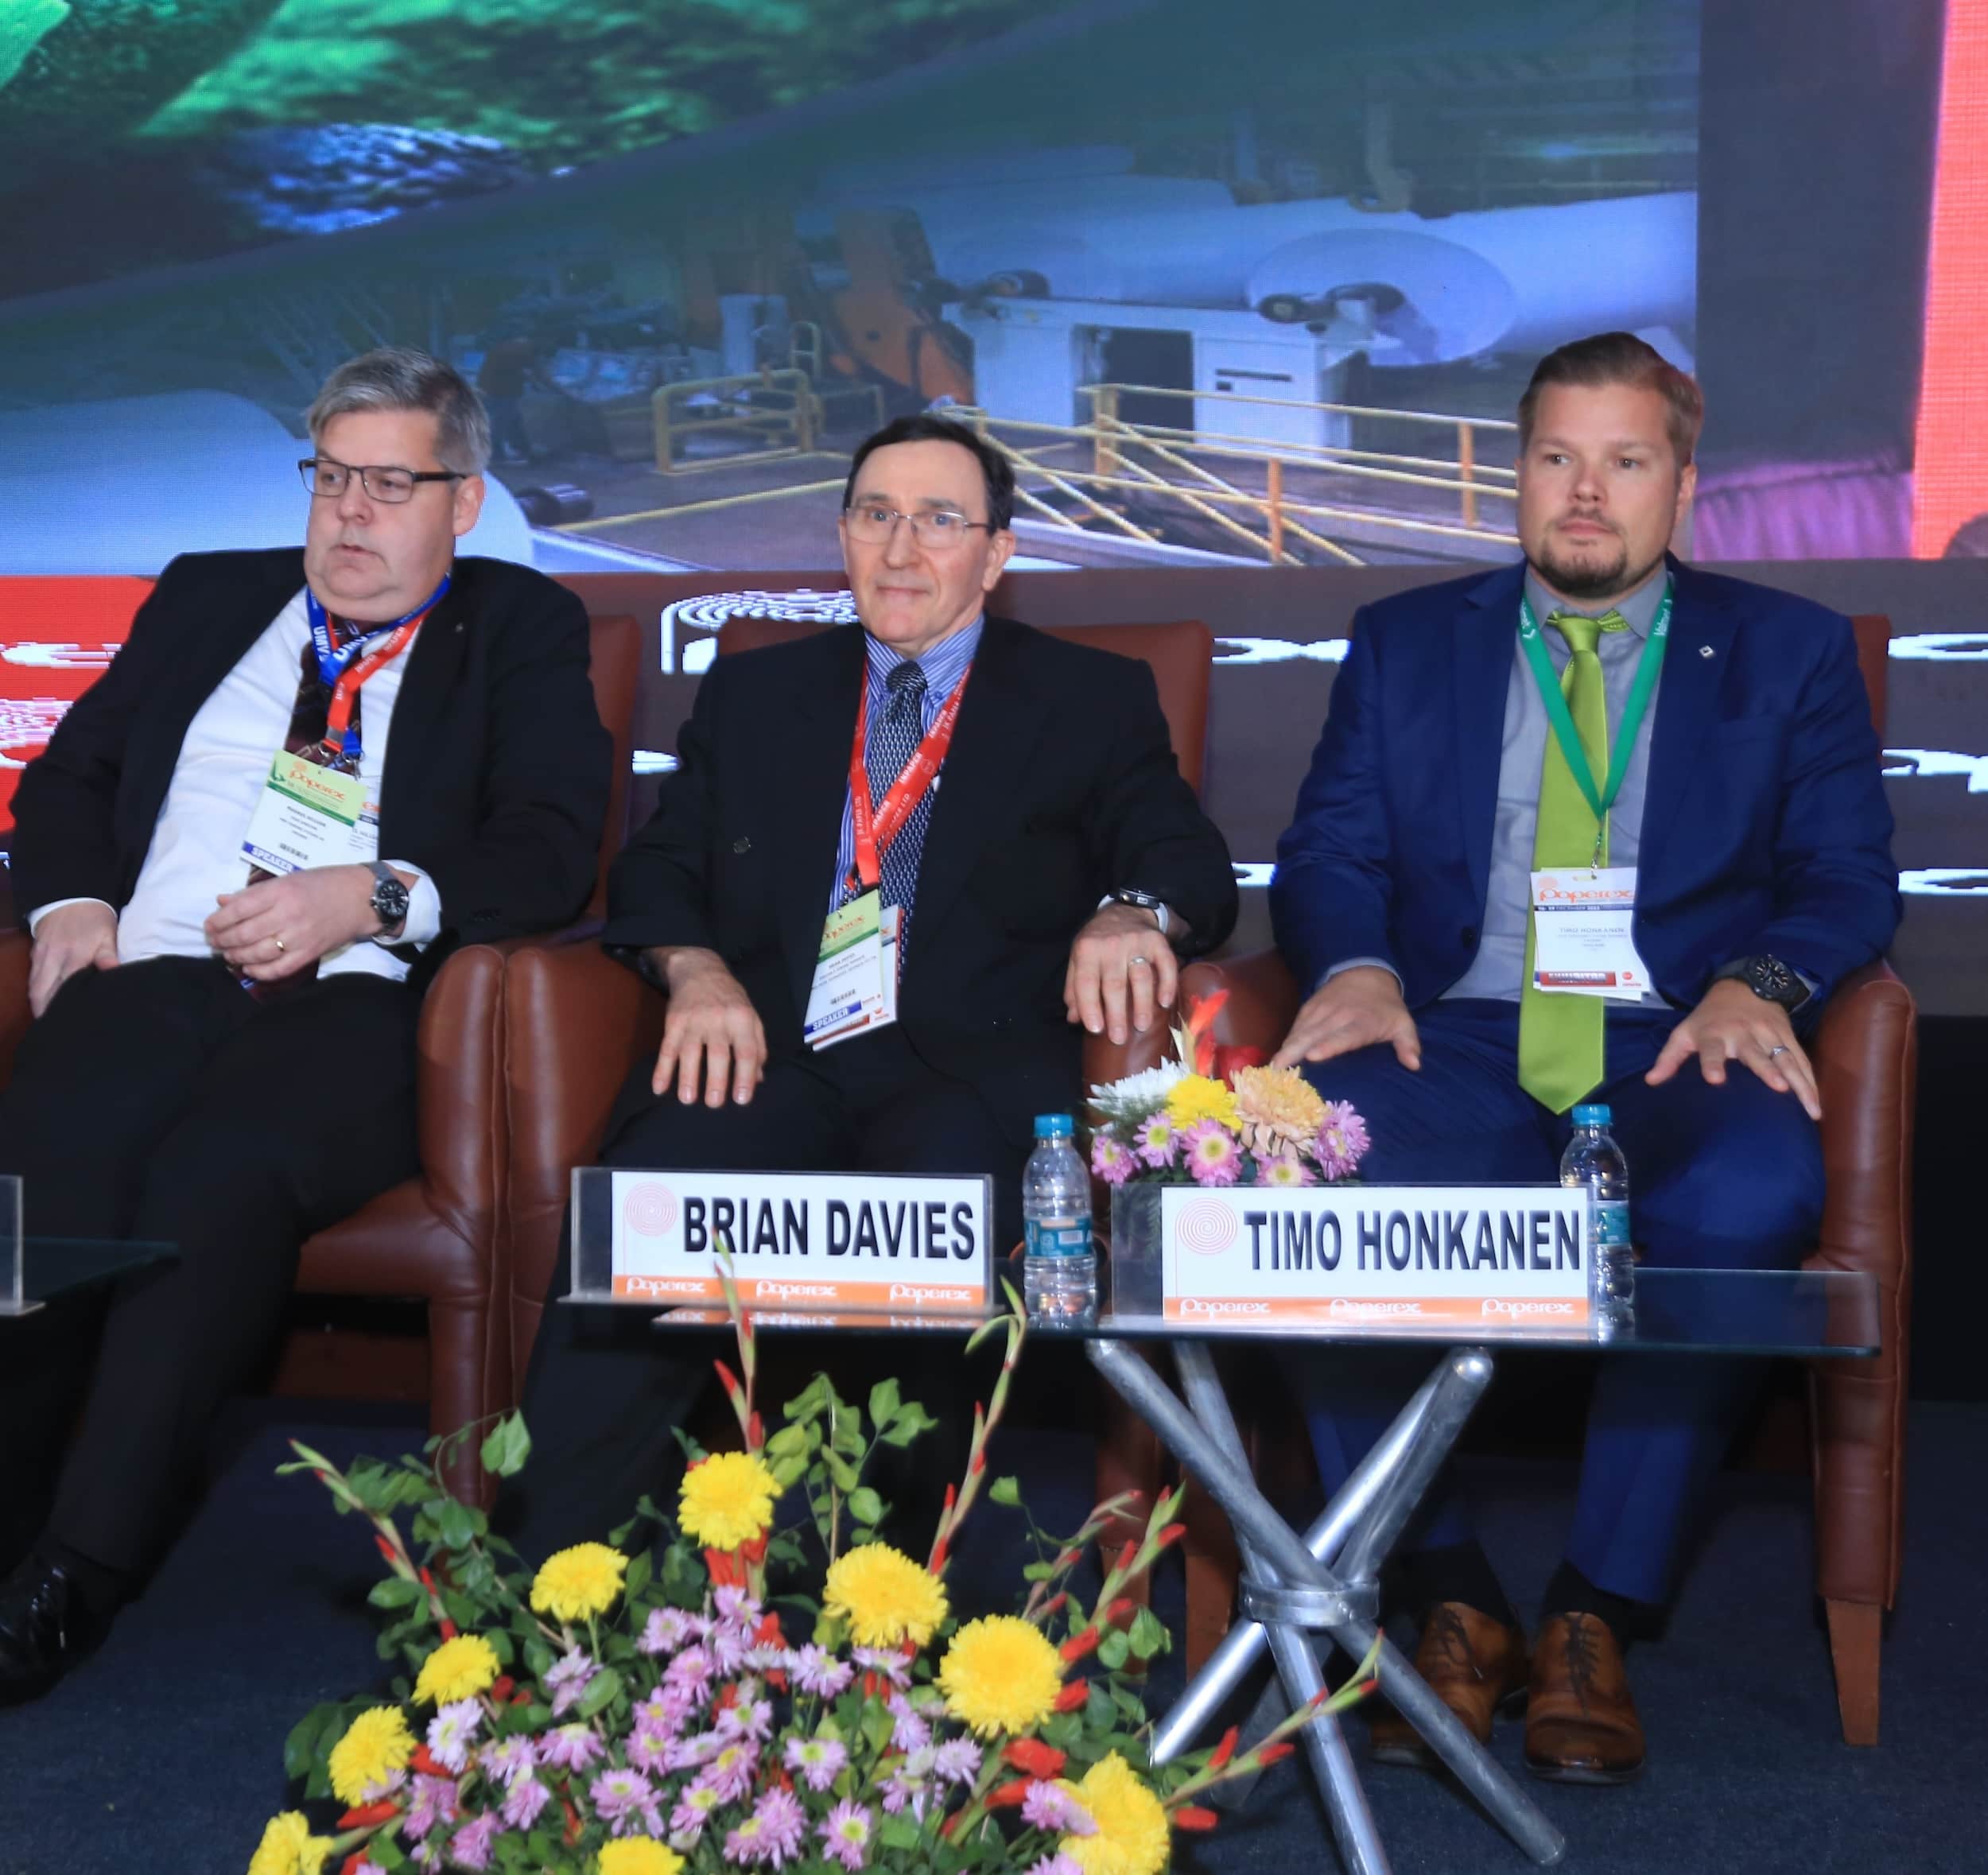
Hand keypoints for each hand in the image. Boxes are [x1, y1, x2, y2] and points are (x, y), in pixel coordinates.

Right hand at [28, 901, 119, 1016]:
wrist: (71, 895)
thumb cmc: (95, 918)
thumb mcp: (108, 934)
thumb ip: (108, 955)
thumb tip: (112, 972)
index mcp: (73, 956)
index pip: (64, 988)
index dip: (62, 1007)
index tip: (67, 1023)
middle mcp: (53, 958)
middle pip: (41, 992)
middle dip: (44, 1011)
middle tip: (54, 1028)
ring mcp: (41, 956)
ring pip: (34, 986)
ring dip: (38, 1003)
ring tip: (48, 1020)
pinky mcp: (35, 952)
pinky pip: (32, 977)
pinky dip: (36, 990)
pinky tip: (44, 1001)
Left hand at [204, 864, 384, 979]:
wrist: (361, 898)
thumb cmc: (324, 884)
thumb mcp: (288, 879)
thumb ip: (255, 893)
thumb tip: (222, 903)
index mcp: (280, 892)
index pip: (238, 909)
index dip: (217, 921)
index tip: (209, 926)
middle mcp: (288, 915)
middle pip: (243, 934)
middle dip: (222, 941)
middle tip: (215, 942)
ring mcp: (299, 937)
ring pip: (257, 954)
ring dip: (236, 956)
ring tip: (228, 954)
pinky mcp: (310, 953)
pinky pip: (278, 969)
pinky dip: (259, 972)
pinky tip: (249, 967)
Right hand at [649, 947, 766, 1106]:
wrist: (699, 969)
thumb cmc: (730, 998)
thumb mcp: (751, 1016)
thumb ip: (757, 1047)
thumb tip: (758, 1079)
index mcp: (741, 1019)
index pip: (746, 1051)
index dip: (745, 1076)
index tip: (742, 1099)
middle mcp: (718, 1020)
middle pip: (718, 1054)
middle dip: (716, 1081)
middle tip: (714, 1104)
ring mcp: (693, 1020)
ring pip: (689, 1052)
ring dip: (687, 1077)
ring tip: (688, 1100)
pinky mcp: (673, 1022)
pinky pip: (666, 1048)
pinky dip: (661, 1069)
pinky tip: (659, 1088)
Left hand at [1064, 903, 1177, 1044]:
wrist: (1125, 910)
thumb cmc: (1098, 941)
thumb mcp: (1078, 958)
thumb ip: (1074, 987)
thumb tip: (1074, 1019)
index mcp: (1088, 950)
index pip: (1086, 983)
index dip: (1090, 1008)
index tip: (1096, 1030)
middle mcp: (1112, 946)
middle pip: (1114, 984)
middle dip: (1116, 1015)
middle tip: (1119, 1038)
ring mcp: (1137, 943)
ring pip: (1141, 977)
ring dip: (1142, 1004)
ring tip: (1141, 1026)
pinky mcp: (1158, 942)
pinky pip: (1165, 965)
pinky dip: (1167, 985)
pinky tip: (1165, 1003)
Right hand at [1271, 965, 1421, 1070]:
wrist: (1365, 972)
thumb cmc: (1385, 1007)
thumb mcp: (1402, 1022)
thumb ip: (1408, 1044)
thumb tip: (1414, 1065)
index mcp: (1362, 1022)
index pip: (1344, 1035)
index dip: (1329, 1045)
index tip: (1313, 1056)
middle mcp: (1338, 1016)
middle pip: (1314, 1034)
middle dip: (1296, 1050)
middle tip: (1279, 1069)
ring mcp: (1321, 1011)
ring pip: (1301, 1030)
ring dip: (1287, 1048)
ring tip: (1273, 1067)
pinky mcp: (1309, 1008)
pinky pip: (1296, 1026)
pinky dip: (1287, 1041)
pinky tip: (1278, 1057)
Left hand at [1645, 979, 1820, 1118]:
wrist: (1743, 986)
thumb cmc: (1708, 1018)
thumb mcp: (1684, 1032)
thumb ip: (1669, 1058)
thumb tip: (1651, 1082)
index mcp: (1714, 1034)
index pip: (1711, 1049)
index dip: (1712, 1063)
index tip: (1714, 1079)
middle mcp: (1743, 1034)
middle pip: (1756, 1054)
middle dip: (1767, 1070)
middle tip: (1779, 1089)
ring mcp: (1769, 1034)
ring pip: (1786, 1059)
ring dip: (1800, 1083)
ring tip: (1810, 1109)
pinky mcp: (1788, 1036)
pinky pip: (1802, 1060)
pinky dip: (1811, 1080)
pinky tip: (1817, 1102)